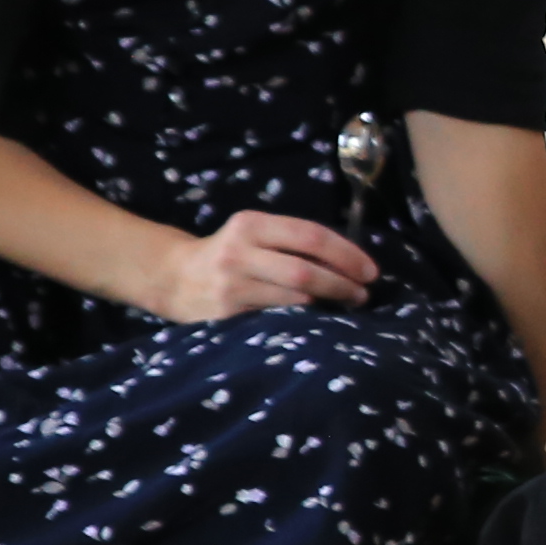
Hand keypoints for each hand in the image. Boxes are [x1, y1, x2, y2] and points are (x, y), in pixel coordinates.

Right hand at [141, 208, 375, 321]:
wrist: (174, 277)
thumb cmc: (230, 254)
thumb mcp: (254, 235)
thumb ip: (291, 241)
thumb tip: (351, 260)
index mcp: (251, 224)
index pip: (311, 236)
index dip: (347, 254)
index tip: (371, 271)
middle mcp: (239, 251)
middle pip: (305, 270)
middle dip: (343, 283)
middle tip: (364, 294)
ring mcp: (232, 284)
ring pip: (294, 297)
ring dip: (328, 303)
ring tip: (347, 304)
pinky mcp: (227, 314)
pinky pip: (277, 317)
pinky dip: (304, 319)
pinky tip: (318, 320)